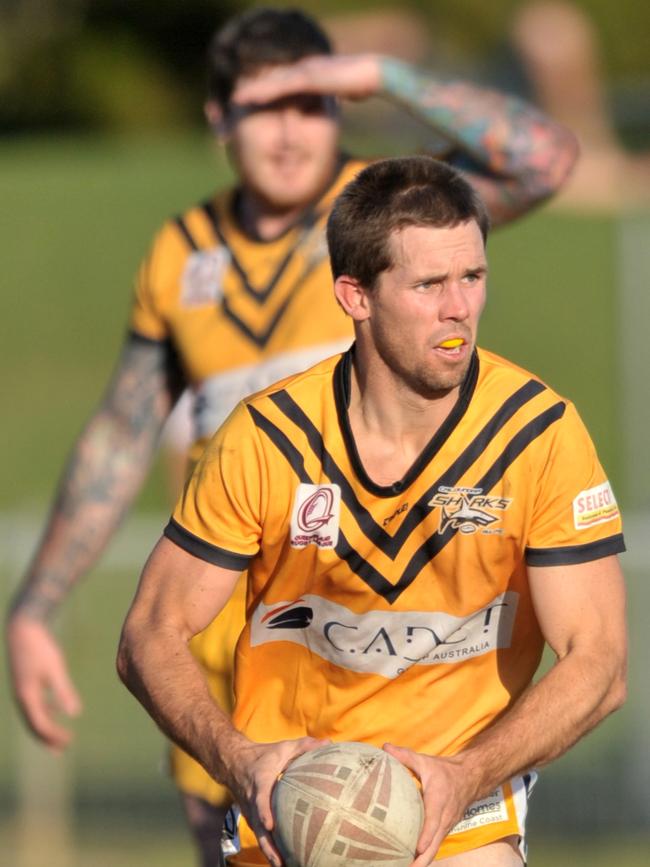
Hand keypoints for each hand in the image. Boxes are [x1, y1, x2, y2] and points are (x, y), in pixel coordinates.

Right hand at [6, 614, 81, 749]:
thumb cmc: (41, 646)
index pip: (39, 725)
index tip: (68, 742)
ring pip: (32, 715)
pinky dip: (43, 710)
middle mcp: (21, 696)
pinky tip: (55, 709)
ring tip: (56, 738)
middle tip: (61, 750)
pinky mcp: (24, 680)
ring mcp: (21, 688)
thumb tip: (75, 714)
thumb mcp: (55, 668)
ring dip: (44, 727)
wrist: (24, 626)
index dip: (53, 736)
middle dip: (46, 738)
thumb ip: (63, 691)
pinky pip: (33, 703)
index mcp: (27, 696)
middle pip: (33, 724)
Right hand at [223, 735, 327, 866]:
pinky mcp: (252, 819)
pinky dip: (270, 849)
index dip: (263, 812)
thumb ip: (304, 746)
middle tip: (282, 863)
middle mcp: (252, 801)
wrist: (234, 762)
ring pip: (259, 837)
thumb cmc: (263, 755)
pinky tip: (284, 862)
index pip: (259, 800)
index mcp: (260, 782)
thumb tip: (328, 744)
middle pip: (258, 829)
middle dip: (269, 847)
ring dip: (270, 854)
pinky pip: (261, 836)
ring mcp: (250, 813)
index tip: (270, 825)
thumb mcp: (282, 747)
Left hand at [231, 54, 382, 105]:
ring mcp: (306, 72)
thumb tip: (347, 96)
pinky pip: (282, 87)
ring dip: (254, 91)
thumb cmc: (367, 81)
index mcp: (312, 73)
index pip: (285, 82)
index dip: (269, 91)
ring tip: (236, 100)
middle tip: (236, 99)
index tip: (254, 100)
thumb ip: (342, 92)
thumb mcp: (350, 90)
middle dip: (256, 89)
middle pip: (274, 79)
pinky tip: (252, 98)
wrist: (377, 72)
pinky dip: (265, 93)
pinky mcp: (309, 78)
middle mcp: (305, 69)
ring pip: (274, 82)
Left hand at [383, 743, 474, 866]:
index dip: (425, 836)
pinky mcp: (444, 830)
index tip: (417, 848)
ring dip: (422, 861)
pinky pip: (435, 846)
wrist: (471, 777)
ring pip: (435, 849)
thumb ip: (405, 756)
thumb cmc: (445, 770)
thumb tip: (384, 748)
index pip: (433, 822)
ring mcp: (446, 826)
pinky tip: (411, 862)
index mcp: (439, 800)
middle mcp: (444, 818)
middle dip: (421, 860)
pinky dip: (425, 856)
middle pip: (434, 844)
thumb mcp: (425, 761)